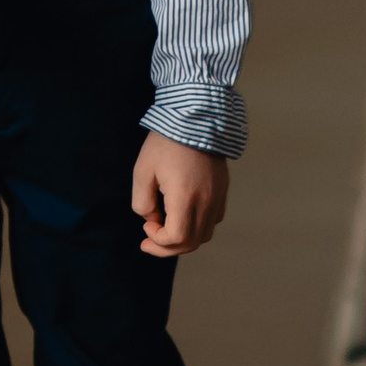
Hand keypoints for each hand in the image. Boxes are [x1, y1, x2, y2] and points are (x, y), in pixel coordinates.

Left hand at [132, 134, 229, 255]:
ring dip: (184, 238)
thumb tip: (151, 218)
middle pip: (192, 242)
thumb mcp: (142, 171)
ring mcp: (218, 197)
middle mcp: (206, 201)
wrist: (195, 118)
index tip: (145, 226)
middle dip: (168, 247)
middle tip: (149, 240)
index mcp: (185, 197)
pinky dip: (198, 226)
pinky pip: (213, 220)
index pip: (177, 238)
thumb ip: (142, 201)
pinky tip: (183, 214)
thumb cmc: (165, 143)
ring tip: (165, 227)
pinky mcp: (223, 190)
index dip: (158, 241)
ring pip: (205, 234)